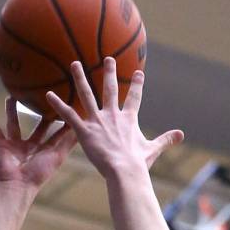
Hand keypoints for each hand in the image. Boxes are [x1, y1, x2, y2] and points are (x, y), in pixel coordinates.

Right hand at [0, 97, 76, 188]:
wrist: (17, 186)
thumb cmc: (39, 174)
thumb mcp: (57, 155)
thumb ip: (68, 142)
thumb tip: (83, 127)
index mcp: (44, 148)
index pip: (54, 131)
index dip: (60, 118)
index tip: (66, 102)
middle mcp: (30, 145)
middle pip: (35, 125)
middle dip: (38, 112)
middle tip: (41, 92)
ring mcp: (14, 144)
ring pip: (13, 122)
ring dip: (11, 109)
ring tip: (12, 94)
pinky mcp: (0, 143)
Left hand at [46, 58, 183, 177]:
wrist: (125, 171)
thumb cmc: (138, 163)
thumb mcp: (153, 149)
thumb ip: (166, 140)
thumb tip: (181, 134)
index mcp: (129, 119)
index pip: (134, 97)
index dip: (137, 84)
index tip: (138, 72)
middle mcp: (113, 115)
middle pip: (110, 88)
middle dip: (109, 72)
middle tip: (107, 58)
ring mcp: (97, 121)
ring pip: (87, 95)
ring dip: (80, 78)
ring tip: (74, 64)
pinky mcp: (84, 130)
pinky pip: (69, 115)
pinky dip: (58, 105)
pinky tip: (48, 94)